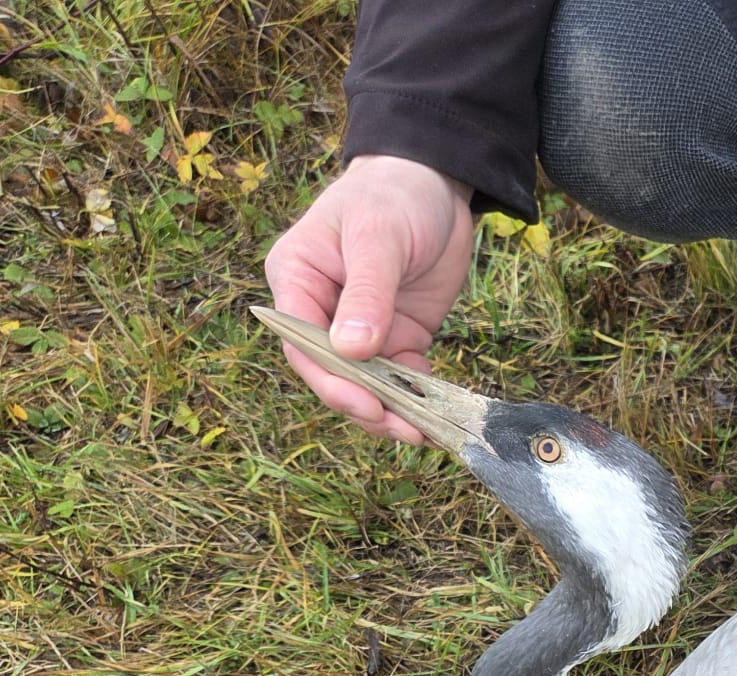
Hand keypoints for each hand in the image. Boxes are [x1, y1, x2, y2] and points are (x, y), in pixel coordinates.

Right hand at [264, 155, 474, 443]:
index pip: (302, 344)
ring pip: (368, 384)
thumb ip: (366, 293)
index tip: (366, 405)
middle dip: (365, 405)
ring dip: (393, 412)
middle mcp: (321, 311)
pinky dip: (418, 399)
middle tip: (403, 429)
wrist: (435, 182)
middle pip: (333, 374)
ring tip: (424, 433)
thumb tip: (351, 351)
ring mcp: (360, 329)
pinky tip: (439, 415)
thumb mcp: (378, 237)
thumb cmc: (393, 195)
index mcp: (297, 280)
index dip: (331, 381)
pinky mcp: (397, 336)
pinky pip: (402, 378)